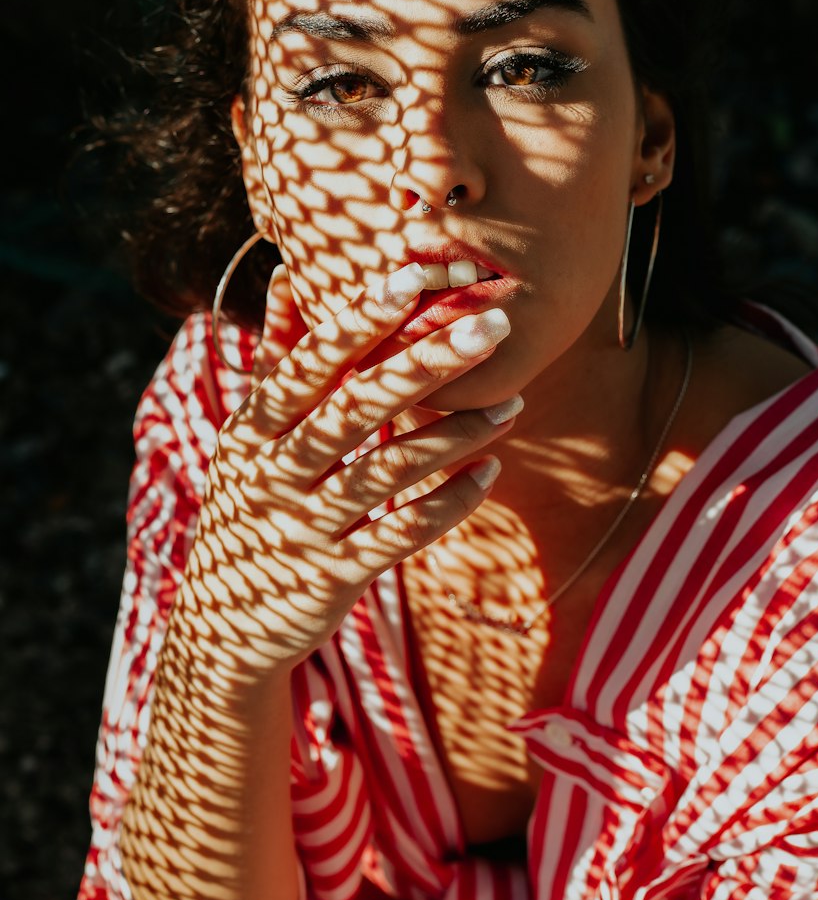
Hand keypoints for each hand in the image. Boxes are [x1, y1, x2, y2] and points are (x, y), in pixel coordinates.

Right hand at [180, 263, 518, 673]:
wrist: (221, 627)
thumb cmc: (250, 506)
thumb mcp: (250, 435)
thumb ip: (278, 356)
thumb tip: (289, 271)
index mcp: (251, 428)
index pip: (307, 364)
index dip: (357, 321)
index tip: (412, 277)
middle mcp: (271, 473)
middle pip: (354, 408)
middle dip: (427, 363)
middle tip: (493, 327)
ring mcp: (301, 528)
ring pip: (386, 470)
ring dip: (456, 433)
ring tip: (514, 404)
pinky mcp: (332, 578)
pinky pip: (401, 534)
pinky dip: (450, 503)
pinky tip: (491, 472)